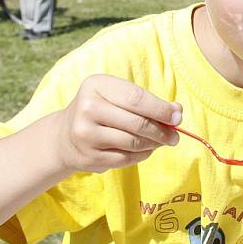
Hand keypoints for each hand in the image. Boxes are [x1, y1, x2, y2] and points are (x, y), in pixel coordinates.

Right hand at [55, 74, 181, 172]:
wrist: (65, 137)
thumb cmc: (101, 111)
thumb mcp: (117, 97)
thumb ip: (146, 101)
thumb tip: (177, 112)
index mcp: (96, 85)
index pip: (136, 98)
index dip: (161, 109)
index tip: (178, 117)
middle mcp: (87, 107)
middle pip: (137, 122)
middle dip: (162, 131)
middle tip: (175, 136)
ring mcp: (85, 134)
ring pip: (133, 142)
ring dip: (154, 144)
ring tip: (162, 142)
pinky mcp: (88, 157)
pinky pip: (126, 158)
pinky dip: (142, 155)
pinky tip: (146, 150)